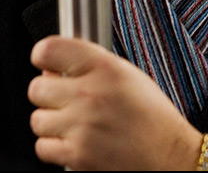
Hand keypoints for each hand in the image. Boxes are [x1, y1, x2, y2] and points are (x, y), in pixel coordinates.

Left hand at [28, 35, 201, 169]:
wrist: (172, 158)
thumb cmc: (153, 119)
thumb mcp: (127, 75)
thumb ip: (89, 65)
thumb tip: (49, 67)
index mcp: (104, 68)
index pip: (49, 49)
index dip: (43, 56)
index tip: (46, 63)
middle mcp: (90, 94)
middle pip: (36, 88)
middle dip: (48, 95)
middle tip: (65, 101)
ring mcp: (82, 126)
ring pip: (37, 120)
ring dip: (51, 124)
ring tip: (74, 125)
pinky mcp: (78, 156)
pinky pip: (43, 147)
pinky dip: (55, 148)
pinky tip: (74, 142)